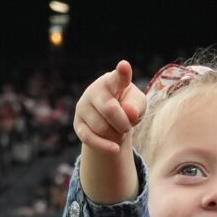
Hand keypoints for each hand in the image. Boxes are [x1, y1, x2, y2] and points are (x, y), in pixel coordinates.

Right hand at [73, 62, 143, 205]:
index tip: (125, 66)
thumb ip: (137, 106)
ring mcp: (83, 107)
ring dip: (116, 136)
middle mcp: (94, 91)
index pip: (118, 78)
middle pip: (110, 110)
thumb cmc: (127, 106)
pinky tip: (115, 149)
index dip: (122, 73)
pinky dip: (105, 147)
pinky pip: (90, 139)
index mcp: (111, 81)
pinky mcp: (78, 124)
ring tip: (119, 132)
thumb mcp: (138, 104)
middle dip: (123, 124)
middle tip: (127, 127)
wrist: (110, 118)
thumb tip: (130, 114)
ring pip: (102, 128)